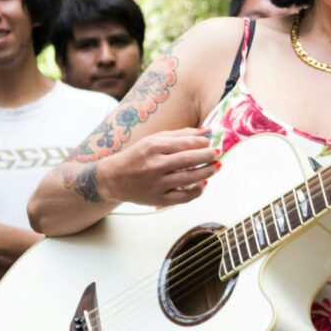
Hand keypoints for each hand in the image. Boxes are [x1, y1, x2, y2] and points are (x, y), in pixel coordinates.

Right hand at [96, 127, 220, 205]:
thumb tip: (207, 131)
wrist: (113, 178)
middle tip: (217, 153)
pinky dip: (197, 191)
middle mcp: (155, 165)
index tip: (209, 142)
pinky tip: (203, 183)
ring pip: (189, 179)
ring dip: (207, 172)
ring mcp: (157, 184)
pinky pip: (183, 197)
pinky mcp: (158, 199)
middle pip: (189, 160)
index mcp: (153, 147)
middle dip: (208, 155)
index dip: (202, 142)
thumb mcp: (154, 140)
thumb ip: (181, 135)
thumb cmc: (136, 157)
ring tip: (216, 167)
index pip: (185, 143)